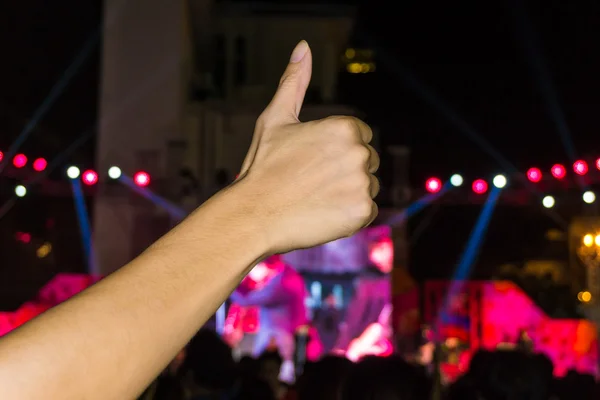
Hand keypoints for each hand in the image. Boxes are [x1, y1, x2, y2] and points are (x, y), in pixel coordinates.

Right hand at [237, 41, 379, 253]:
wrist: (254, 214)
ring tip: (316, 198)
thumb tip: (303, 46)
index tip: (313, 162)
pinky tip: (323, 212)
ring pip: (367, 186)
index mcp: (345, 127)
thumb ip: (294, 82)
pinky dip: (349, 214)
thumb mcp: (276, 118)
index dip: (335, 150)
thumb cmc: (263, 166)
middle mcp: (359, 153)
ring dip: (348, 193)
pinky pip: (366, 210)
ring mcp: (363, 184)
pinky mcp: (362, 212)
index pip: (359, 136)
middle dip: (345, 170)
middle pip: (366, 161)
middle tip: (311, 181)